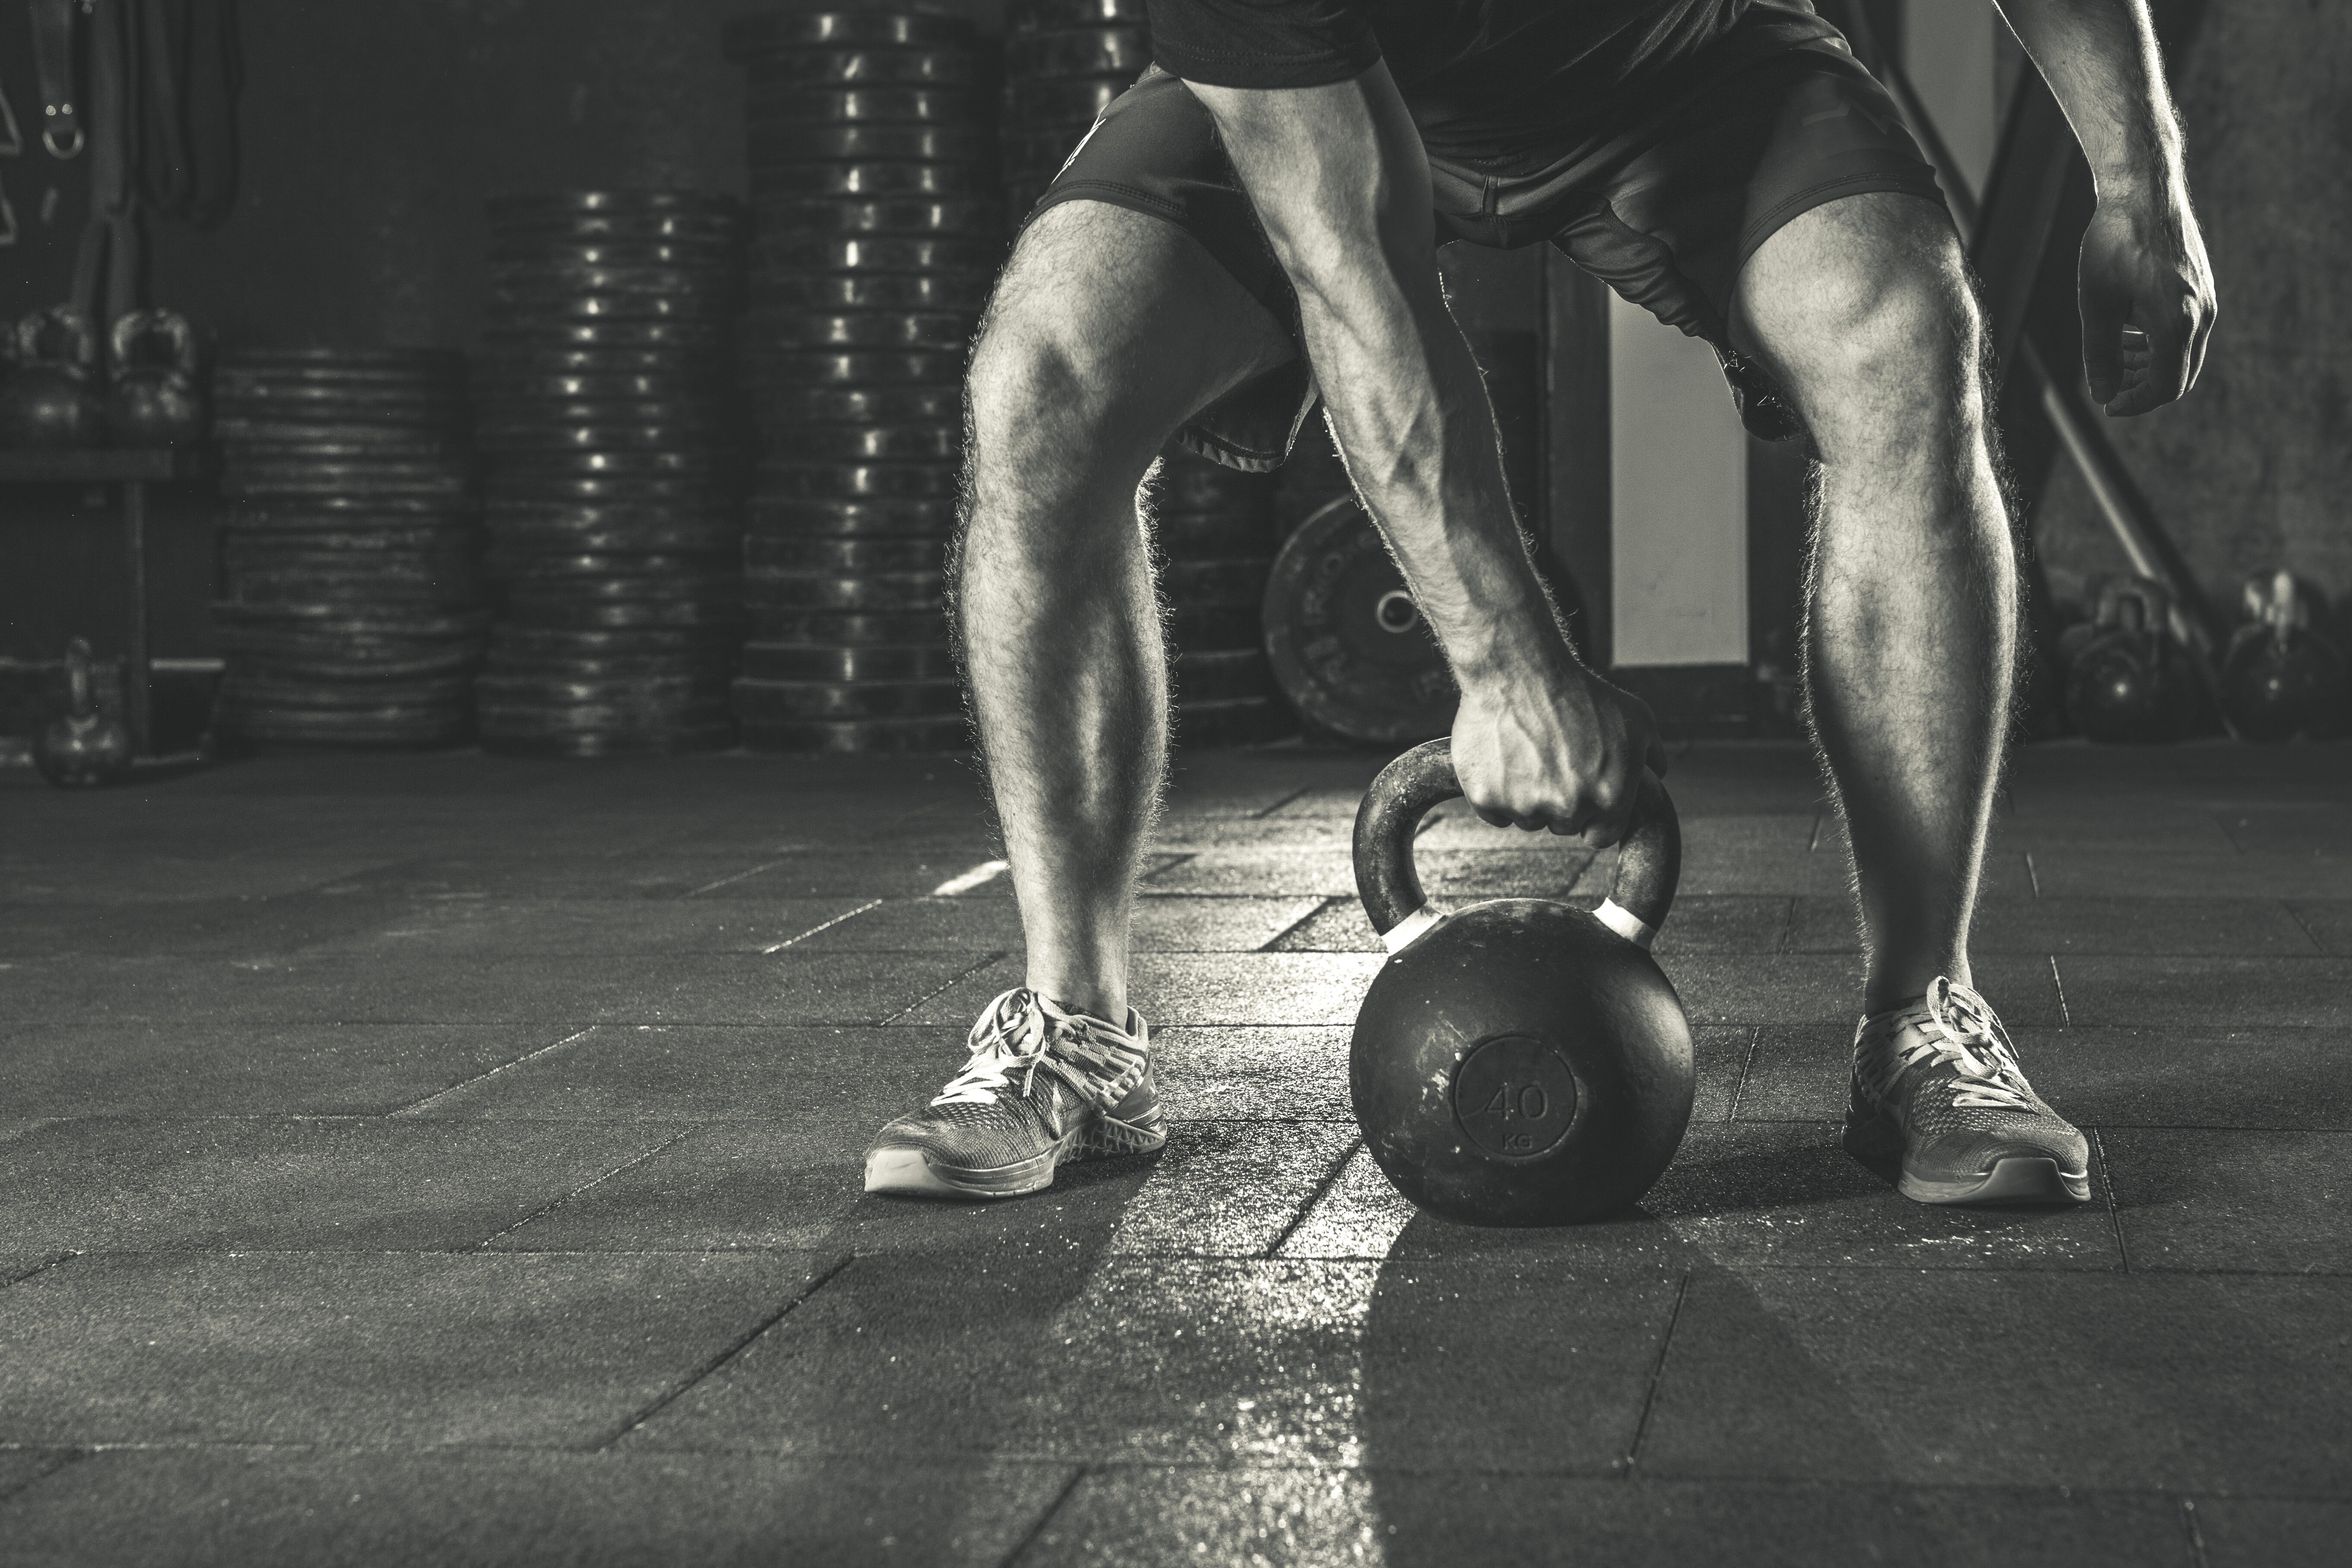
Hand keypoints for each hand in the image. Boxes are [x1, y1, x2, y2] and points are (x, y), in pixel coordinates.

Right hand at [1450, 656, 1667, 845]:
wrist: (1519, 669)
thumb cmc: (1578, 692)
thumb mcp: (1636, 719)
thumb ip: (1653, 756)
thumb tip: (1657, 775)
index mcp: (1610, 797)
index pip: (1601, 835)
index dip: (1593, 817)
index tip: (1581, 795)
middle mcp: (1568, 808)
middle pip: (1563, 825)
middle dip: (1560, 800)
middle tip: (1552, 760)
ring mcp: (1524, 805)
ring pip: (1527, 818)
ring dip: (1527, 797)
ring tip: (1526, 752)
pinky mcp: (1484, 797)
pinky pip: (1492, 813)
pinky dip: (1495, 792)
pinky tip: (1502, 759)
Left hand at [2078, 180, 2215, 415]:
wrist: (2143, 194)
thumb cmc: (2114, 245)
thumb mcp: (2095, 306)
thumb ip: (2100, 356)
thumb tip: (2103, 396)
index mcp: (2176, 323)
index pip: (2165, 387)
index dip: (2135, 403)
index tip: (2107, 404)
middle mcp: (2201, 315)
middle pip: (2179, 376)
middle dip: (2143, 388)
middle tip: (2108, 386)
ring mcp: (2206, 301)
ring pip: (2184, 355)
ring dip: (2150, 366)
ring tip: (2114, 360)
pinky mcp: (2202, 289)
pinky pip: (2186, 332)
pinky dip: (2159, 344)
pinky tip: (2129, 337)